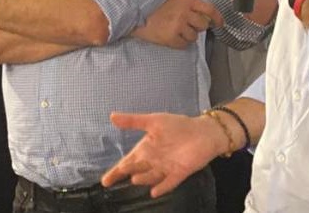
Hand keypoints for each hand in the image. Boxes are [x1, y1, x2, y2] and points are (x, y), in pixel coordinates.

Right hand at [101, 112, 223, 197]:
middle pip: (136, 171)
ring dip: (143, 178)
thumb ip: (133, 121)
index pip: (128, 162)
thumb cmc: (178, 125)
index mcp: (146, 149)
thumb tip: (111, 116)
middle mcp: (153, 161)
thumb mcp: (154, 120)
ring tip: (135, 179)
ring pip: (151, 176)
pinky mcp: (180, 173)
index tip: (105, 181)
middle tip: (114, 178)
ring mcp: (166, 168)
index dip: (116, 171)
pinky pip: (169, 182)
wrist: (203, 131)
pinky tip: (154, 191)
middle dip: (126, 174)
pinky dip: (162, 187)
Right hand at [133, 0, 223, 48]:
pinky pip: (184, 45)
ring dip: (187, 35)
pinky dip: (179, 43)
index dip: (217, 18)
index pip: (210, 9)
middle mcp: (185, 12)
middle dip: (197, 27)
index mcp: (187, 0)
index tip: (220, 24)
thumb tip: (204, 14)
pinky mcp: (171, 37)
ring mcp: (178, 25)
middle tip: (186, 25)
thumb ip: (188, 4)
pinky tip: (170, 36)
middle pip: (203, 25)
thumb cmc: (153, 5)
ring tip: (174, 29)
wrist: (135, 12)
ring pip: (194, 37)